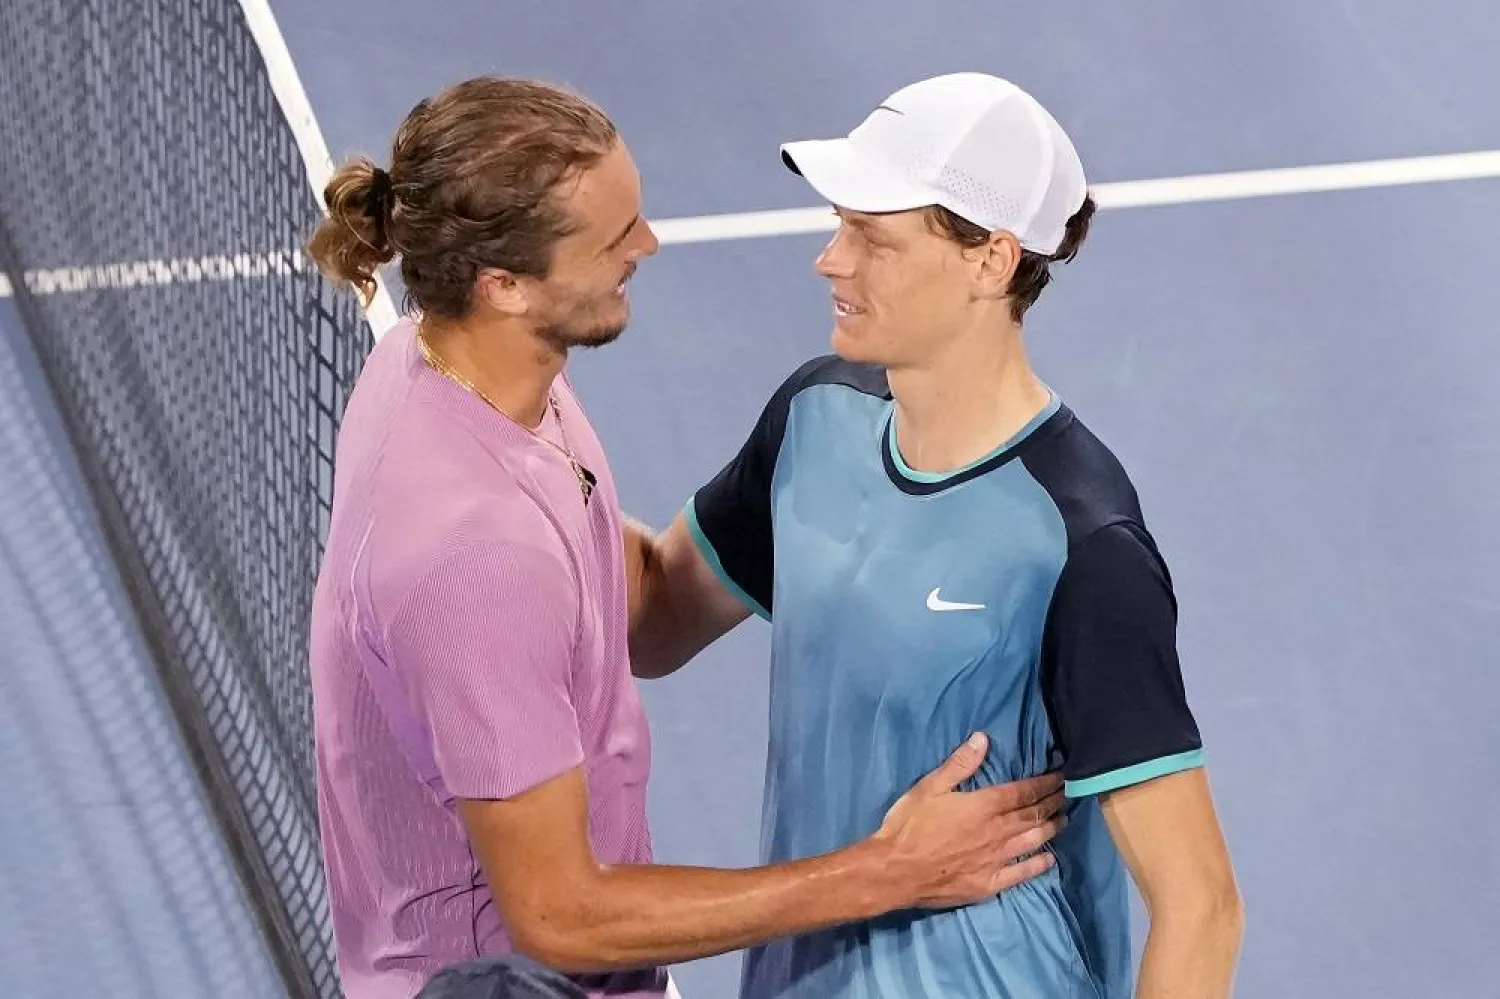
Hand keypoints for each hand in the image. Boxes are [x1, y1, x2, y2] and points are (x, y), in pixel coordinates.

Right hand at [873, 732, 1064, 908]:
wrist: (895, 871)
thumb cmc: (909, 825)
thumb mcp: (929, 787)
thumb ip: (959, 764)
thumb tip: (983, 739)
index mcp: (983, 806)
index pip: (1023, 792)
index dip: (1044, 783)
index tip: (1060, 776)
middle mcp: (997, 832)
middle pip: (1033, 815)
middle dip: (1052, 802)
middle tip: (1068, 794)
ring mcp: (995, 860)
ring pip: (1032, 841)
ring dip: (1051, 829)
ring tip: (1064, 820)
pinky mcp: (989, 883)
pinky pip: (1021, 873)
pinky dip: (1038, 865)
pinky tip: (1049, 860)